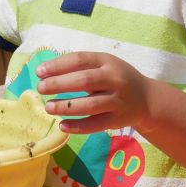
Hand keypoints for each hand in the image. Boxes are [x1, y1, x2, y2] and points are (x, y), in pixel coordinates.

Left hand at [36, 52, 152, 133]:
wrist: (146, 98)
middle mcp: (115, 79)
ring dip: (65, 107)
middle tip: (41, 88)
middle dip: (58, 84)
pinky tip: (62, 125)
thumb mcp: (103, 65)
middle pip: (83, 81)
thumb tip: (46, 73)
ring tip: (48, 107)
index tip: (39, 72)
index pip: (79, 59)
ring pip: (89, 105)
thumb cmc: (116, 78)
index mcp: (107, 61)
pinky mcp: (118, 120)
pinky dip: (78, 127)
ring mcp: (118, 101)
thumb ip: (80, 67)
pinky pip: (96, 124)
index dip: (57, 65)